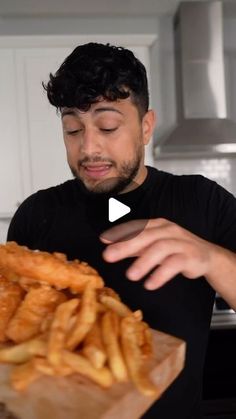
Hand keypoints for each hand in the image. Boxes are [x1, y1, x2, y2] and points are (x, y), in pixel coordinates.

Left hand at [100, 218, 215, 289]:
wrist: (206, 256)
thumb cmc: (175, 249)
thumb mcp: (153, 245)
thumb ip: (133, 245)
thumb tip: (108, 245)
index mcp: (158, 225)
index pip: (136, 226)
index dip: (120, 233)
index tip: (104, 240)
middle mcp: (169, 230)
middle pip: (145, 236)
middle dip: (125, 246)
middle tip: (108, 257)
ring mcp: (181, 242)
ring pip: (160, 248)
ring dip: (144, 262)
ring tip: (130, 276)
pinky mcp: (191, 256)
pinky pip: (175, 264)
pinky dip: (161, 274)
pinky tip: (150, 284)